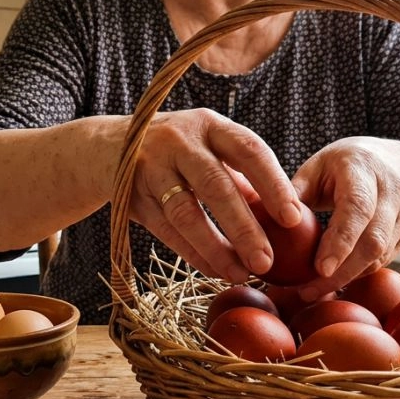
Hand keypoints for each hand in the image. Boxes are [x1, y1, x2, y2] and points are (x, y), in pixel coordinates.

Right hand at [125, 109, 303, 282]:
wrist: (106, 147)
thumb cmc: (174, 151)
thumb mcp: (207, 148)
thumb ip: (240, 177)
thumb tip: (282, 217)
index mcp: (209, 125)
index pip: (249, 151)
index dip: (273, 185)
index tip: (294, 218)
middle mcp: (180, 142)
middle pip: (217, 186)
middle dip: (244, 227)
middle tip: (267, 261)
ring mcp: (152, 168)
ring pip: (187, 214)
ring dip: (217, 248)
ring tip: (241, 273)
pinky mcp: (132, 195)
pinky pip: (167, 231)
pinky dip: (193, 254)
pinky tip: (215, 270)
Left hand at [291, 136, 399, 295]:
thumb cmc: (347, 164)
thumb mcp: (318, 166)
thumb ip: (296, 192)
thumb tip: (269, 222)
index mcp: (364, 169)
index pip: (357, 208)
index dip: (341, 240)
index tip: (320, 268)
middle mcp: (392, 191)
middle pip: (373, 240)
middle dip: (342, 271)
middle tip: (309, 291)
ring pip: (380, 256)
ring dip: (348, 277)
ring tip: (313, 290)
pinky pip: (384, 260)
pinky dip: (358, 273)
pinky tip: (334, 281)